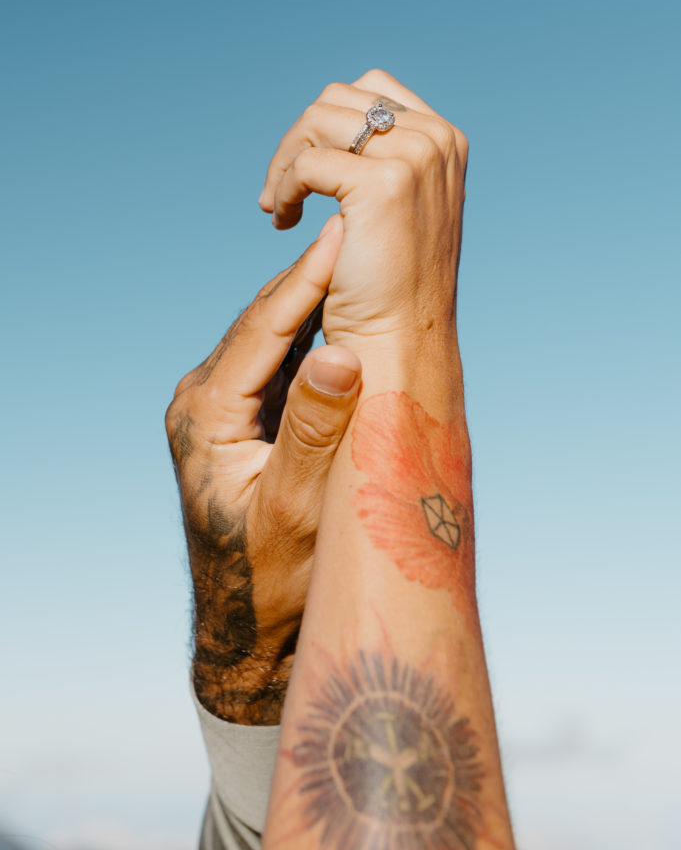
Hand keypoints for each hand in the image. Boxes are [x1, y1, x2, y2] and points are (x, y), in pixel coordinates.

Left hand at [165, 222, 360, 723]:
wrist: (249, 623)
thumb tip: (340, 353)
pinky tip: (349, 315)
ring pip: (273, 338)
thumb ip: (314, 432)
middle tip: (363, 226)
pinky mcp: (240, 418)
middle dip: (313, 277)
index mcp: (206, 414)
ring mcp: (220, 407)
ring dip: (317, 301)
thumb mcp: (294, 510)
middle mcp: (204, 400)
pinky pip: (279, 363)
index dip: (306, 279)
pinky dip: (314, 336)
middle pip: (265, 322)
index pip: (262, 329)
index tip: (345, 232)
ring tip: (364, 256)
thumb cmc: (273, 579)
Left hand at [258, 69, 467, 360]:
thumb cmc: (393, 286)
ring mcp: (415, 157)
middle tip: (279, 192)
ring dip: (285, 163)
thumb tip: (355, 126)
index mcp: (445, 140)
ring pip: (317, 121)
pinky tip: (284, 223)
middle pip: (338, 98)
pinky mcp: (384, 184)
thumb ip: (390, 162)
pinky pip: (307, 164)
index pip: (371, 90)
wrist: (401, 339)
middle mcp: (437, 140)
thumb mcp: (406, 208)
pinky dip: (284, 190)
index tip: (304, 171)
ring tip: (278, 207)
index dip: (325, 127)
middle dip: (299, 140)